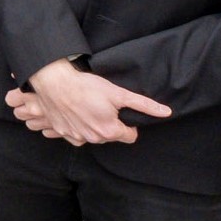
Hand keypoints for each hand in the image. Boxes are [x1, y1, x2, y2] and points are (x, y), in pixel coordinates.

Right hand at [14, 58, 173, 144]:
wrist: (55, 82)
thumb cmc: (87, 86)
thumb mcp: (118, 93)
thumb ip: (143, 105)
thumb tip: (166, 113)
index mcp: (110, 131)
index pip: (130, 136)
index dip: (128, 123)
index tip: (120, 111)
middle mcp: (94, 138)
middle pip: (111, 136)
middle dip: (110, 125)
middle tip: (104, 106)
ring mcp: (76, 137)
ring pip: (94, 136)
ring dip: (94, 126)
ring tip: (88, 107)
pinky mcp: (63, 132)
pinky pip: (77, 136)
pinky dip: (79, 127)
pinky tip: (76, 113)